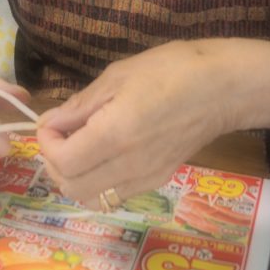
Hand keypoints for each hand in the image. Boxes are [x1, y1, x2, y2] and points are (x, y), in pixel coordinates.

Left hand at [37, 39, 269, 209]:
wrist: (222, 88)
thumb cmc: (170, 70)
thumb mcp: (118, 76)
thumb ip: (80, 105)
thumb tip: (50, 122)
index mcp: (115, 135)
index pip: (63, 161)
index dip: (46, 143)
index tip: (51, 122)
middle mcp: (128, 166)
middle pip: (71, 188)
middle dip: (54, 163)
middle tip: (60, 135)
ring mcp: (145, 178)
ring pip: (91, 199)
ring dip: (74, 177)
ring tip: (78, 146)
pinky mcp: (158, 181)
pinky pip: (114, 195)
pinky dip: (96, 182)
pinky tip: (103, 154)